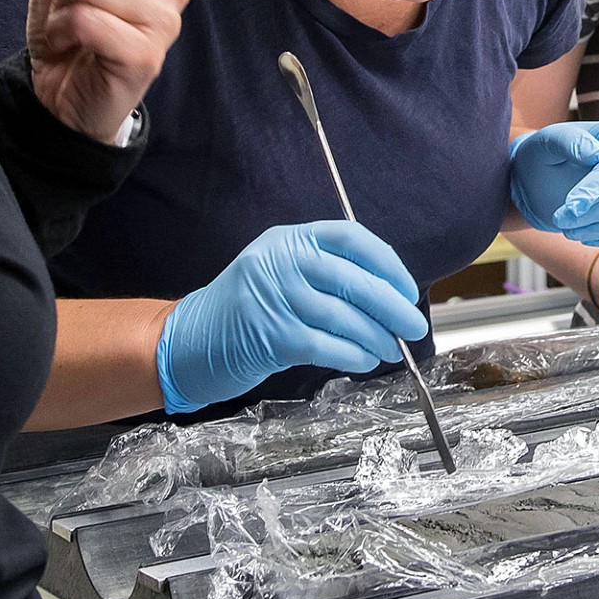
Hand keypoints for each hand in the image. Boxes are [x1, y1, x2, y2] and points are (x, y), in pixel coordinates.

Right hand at [156, 220, 427, 413]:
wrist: (184, 342)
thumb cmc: (244, 312)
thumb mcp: (281, 273)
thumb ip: (324, 274)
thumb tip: (388, 296)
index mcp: (290, 239)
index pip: (352, 238)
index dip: (387, 264)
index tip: (407, 290)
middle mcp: (282, 261)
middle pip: (355, 280)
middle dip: (393, 307)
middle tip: (414, 327)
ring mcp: (275, 297)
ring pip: (344, 316)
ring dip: (375, 337)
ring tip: (389, 350)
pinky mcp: (272, 335)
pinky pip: (327, 344)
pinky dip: (352, 354)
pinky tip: (363, 360)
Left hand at [508, 120, 598, 248]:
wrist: (543, 182)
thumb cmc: (545, 158)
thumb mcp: (547, 143)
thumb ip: (569, 141)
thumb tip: (595, 152)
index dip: (598, 187)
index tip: (572, 206)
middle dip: (597, 213)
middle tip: (561, 220)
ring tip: (571, 230)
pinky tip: (591, 236)